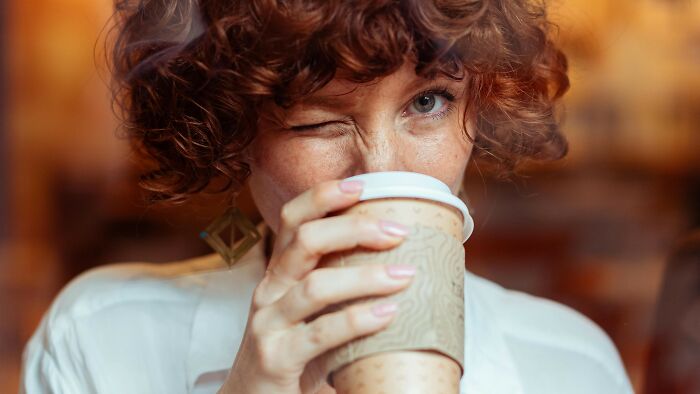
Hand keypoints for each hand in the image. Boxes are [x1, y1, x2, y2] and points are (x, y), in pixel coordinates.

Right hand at [218, 179, 415, 393]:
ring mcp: (268, 323)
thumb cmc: (294, 355)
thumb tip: (402, 262)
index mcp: (280, 274)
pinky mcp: (275, 358)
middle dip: (354, 229)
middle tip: (398, 231)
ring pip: (315, 285)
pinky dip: (357, 320)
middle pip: (304, 241)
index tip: (362, 185)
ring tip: (405, 276)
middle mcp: (269, 290)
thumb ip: (341, 287)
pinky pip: (320, 332)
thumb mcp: (312, 313)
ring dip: (365, 277)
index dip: (323, 197)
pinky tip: (387, 314)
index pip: (292, 220)